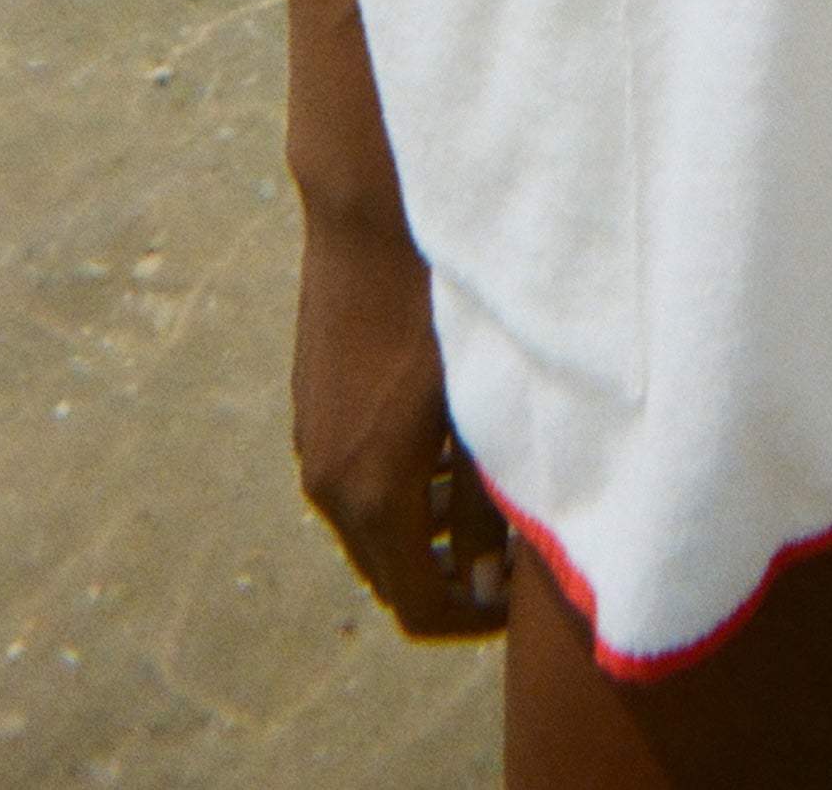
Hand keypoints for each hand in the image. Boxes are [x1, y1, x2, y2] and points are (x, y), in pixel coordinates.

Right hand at [289, 196, 511, 639]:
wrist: (372, 212)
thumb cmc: (442, 307)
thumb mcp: (480, 414)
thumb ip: (488, 507)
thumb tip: (492, 578)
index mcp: (370, 495)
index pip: (419, 606)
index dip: (475, 618)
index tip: (522, 596)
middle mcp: (327, 482)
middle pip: (391, 573)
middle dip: (453, 573)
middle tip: (516, 545)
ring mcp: (311, 440)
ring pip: (370, 524)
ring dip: (425, 528)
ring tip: (491, 490)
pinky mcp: (310, 403)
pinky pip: (353, 477)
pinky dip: (398, 486)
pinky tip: (447, 439)